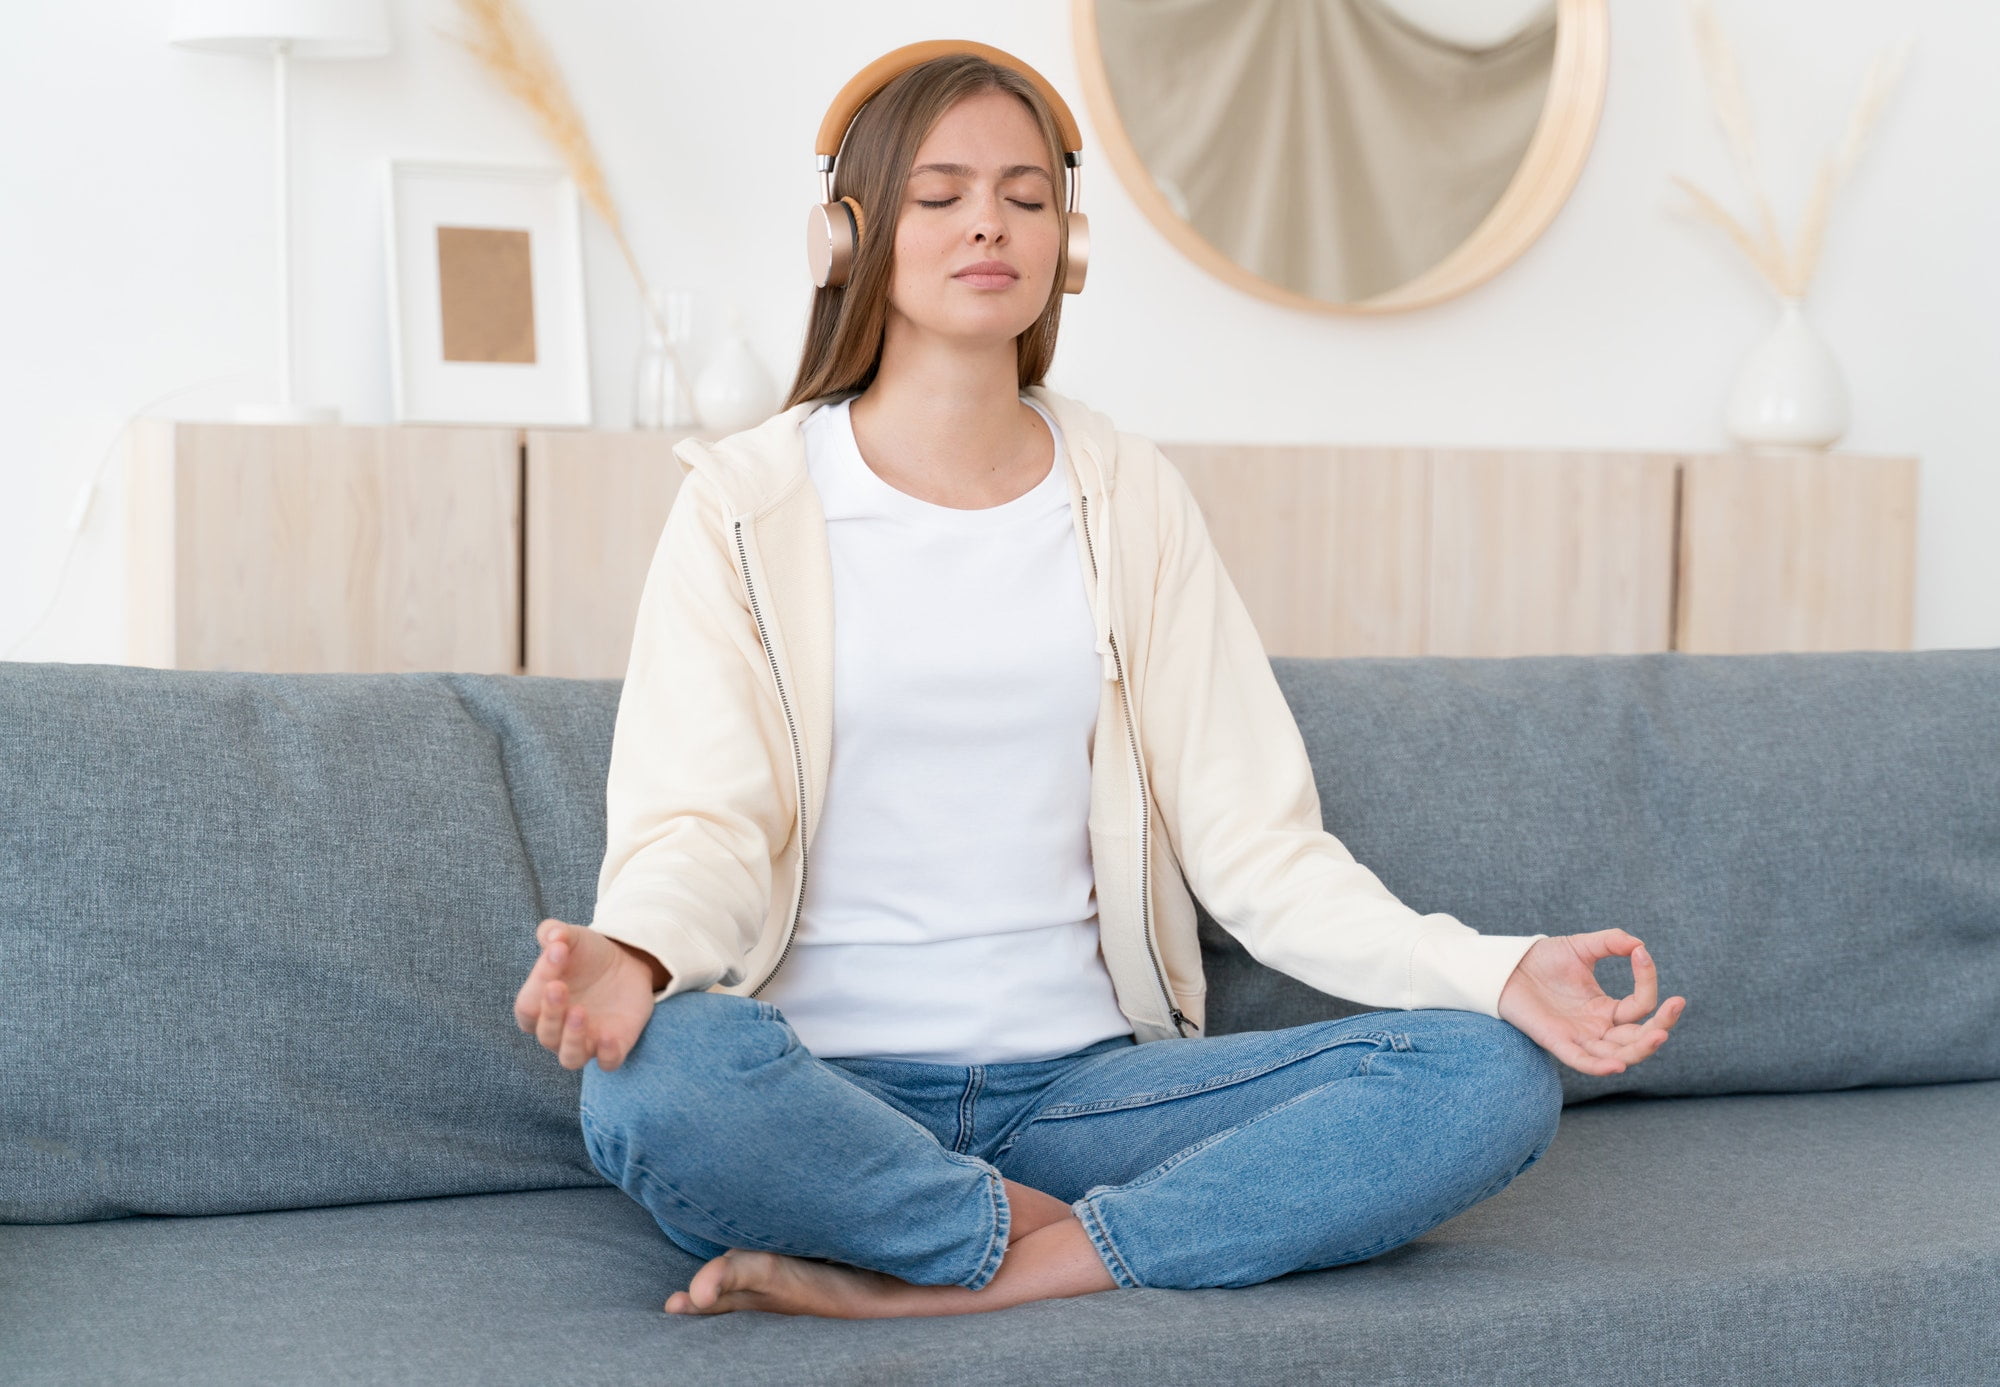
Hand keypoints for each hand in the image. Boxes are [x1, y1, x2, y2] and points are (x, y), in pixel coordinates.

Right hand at [513, 918, 656, 1070]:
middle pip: (546, 1034)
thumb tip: (552, 934)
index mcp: (539, 1006)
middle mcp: (558, 1030)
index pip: (528, 1004)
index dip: (538, 980)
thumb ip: (555, 933)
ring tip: (579, 1012)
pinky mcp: (614, 1046)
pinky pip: (607, 1062)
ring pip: (570, 1057)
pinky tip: (608, 1037)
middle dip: (551, 1012)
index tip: (558, 949)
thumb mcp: (572, 938)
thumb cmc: (587, 954)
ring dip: (572, 1039)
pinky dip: (606, 1055)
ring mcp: (586, 1041)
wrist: (626, 962)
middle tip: (559, 987)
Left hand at [1497, 929, 1685, 1076]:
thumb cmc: (1542, 959)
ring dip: (1641, 1048)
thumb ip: (1612, 942)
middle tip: (1676, 1004)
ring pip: (1619, 1055)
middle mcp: (1597, 1028)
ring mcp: (1578, 1037)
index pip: (1640, 1005)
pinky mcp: (1556, 1042)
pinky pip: (1581, 1062)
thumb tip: (1640, 945)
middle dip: (1661, 1026)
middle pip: (1639, 1039)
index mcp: (1606, 1009)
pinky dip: (1599, 1066)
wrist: (1506, 965)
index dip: (1647, 981)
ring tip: (1660, 1033)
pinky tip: (1618, 1064)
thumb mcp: (1582, 946)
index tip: (1641, 954)